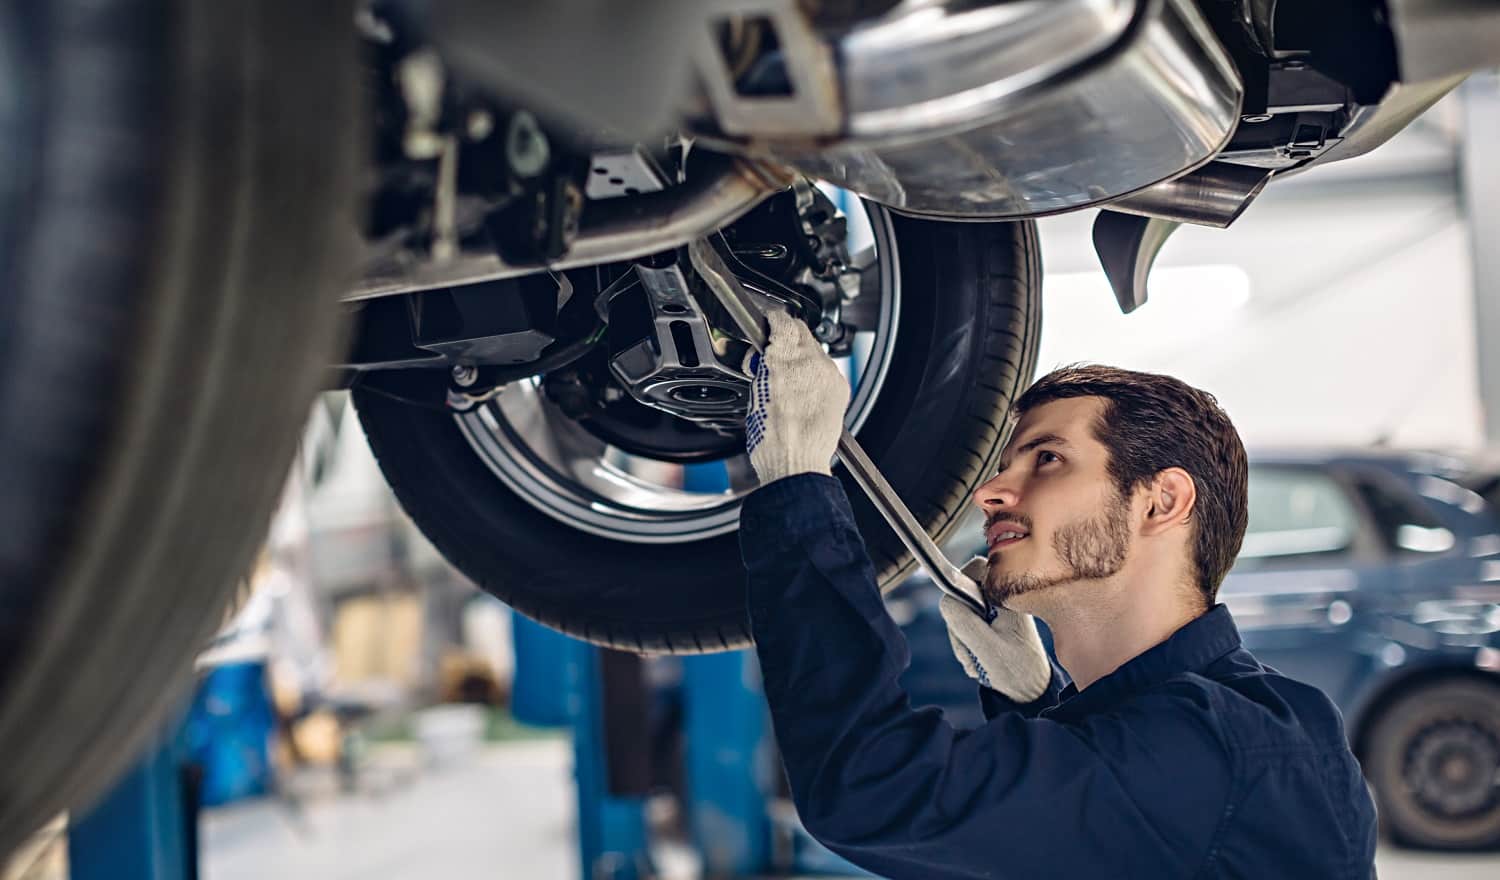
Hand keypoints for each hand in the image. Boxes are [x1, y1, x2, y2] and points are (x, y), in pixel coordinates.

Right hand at [743, 309, 849, 484]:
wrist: (796, 463)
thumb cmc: (772, 439)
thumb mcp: (754, 393)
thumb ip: (763, 367)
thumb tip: (765, 357)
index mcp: (784, 360)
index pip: (782, 320)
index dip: (773, 320)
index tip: (768, 323)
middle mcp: (811, 362)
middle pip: (802, 331)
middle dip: (787, 338)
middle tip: (773, 354)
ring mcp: (829, 374)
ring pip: (815, 350)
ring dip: (801, 356)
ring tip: (787, 378)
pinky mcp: (840, 388)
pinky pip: (826, 369)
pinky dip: (815, 373)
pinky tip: (803, 390)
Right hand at [939, 557, 1053, 702]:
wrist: (1028, 691)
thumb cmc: (1015, 670)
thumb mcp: (985, 646)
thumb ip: (962, 620)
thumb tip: (945, 599)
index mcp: (1007, 596)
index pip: (973, 569)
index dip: (959, 588)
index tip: (963, 616)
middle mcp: (1002, 598)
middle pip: (961, 594)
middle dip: (959, 624)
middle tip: (971, 648)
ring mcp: (996, 611)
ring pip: (960, 613)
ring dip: (962, 639)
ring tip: (978, 660)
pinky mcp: (991, 624)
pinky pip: (966, 626)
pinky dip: (966, 644)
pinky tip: (979, 659)